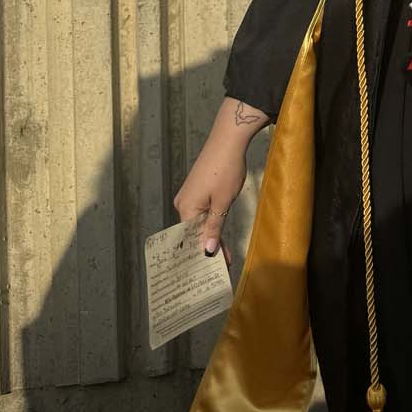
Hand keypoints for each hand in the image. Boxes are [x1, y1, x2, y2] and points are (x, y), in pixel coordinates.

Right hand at [172, 97, 268, 264]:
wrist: (228, 140)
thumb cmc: (225, 170)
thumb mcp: (223, 202)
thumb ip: (214, 227)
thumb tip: (207, 251)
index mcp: (186, 209)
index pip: (192, 240)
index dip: (204, 256)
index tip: (214, 272)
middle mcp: (182, 203)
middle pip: (194, 233)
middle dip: (208, 249)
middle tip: (223, 267)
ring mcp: (189, 196)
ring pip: (199, 223)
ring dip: (211, 237)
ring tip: (224, 256)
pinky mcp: (197, 189)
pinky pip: (202, 212)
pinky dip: (211, 223)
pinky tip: (219, 234)